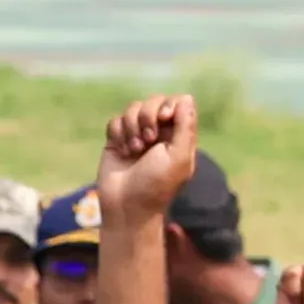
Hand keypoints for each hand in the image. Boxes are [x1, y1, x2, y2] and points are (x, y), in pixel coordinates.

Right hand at [97, 94, 201, 226]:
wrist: (127, 205)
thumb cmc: (157, 185)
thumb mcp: (178, 158)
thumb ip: (185, 128)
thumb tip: (187, 99)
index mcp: (179, 135)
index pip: (178, 102)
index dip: (169, 105)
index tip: (165, 118)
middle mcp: (160, 132)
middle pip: (154, 101)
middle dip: (148, 115)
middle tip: (148, 139)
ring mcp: (138, 134)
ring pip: (132, 108)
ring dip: (132, 127)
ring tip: (135, 149)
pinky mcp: (117, 139)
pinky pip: (115, 120)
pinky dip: (118, 134)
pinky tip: (123, 151)